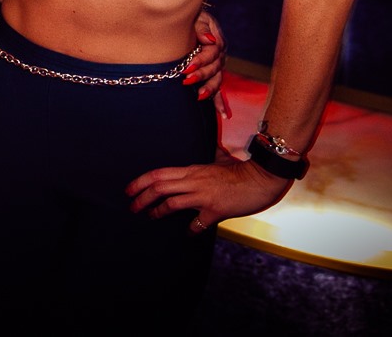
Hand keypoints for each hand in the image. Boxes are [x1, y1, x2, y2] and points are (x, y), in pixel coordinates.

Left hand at [125, 153, 291, 234]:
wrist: (262, 177)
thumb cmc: (242, 169)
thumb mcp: (219, 161)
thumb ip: (208, 162)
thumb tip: (205, 159)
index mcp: (192, 169)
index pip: (159, 173)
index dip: (141, 181)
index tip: (129, 189)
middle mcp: (194, 181)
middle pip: (159, 186)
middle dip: (141, 197)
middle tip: (132, 206)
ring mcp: (203, 195)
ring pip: (171, 202)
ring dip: (157, 211)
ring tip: (149, 216)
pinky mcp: (215, 209)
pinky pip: (197, 222)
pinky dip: (190, 229)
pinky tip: (188, 232)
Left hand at [185, 11, 230, 119]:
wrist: (192, 20)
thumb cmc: (193, 17)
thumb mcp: (197, 17)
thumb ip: (201, 27)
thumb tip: (208, 39)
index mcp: (217, 40)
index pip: (212, 52)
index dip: (201, 59)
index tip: (188, 66)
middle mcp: (220, 55)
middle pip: (215, 67)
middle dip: (201, 75)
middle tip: (186, 79)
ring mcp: (218, 66)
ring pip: (217, 80)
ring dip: (209, 89)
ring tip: (199, 96)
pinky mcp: (213, 74)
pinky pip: (219, 89)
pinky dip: (220, 102)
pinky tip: (224, 115)